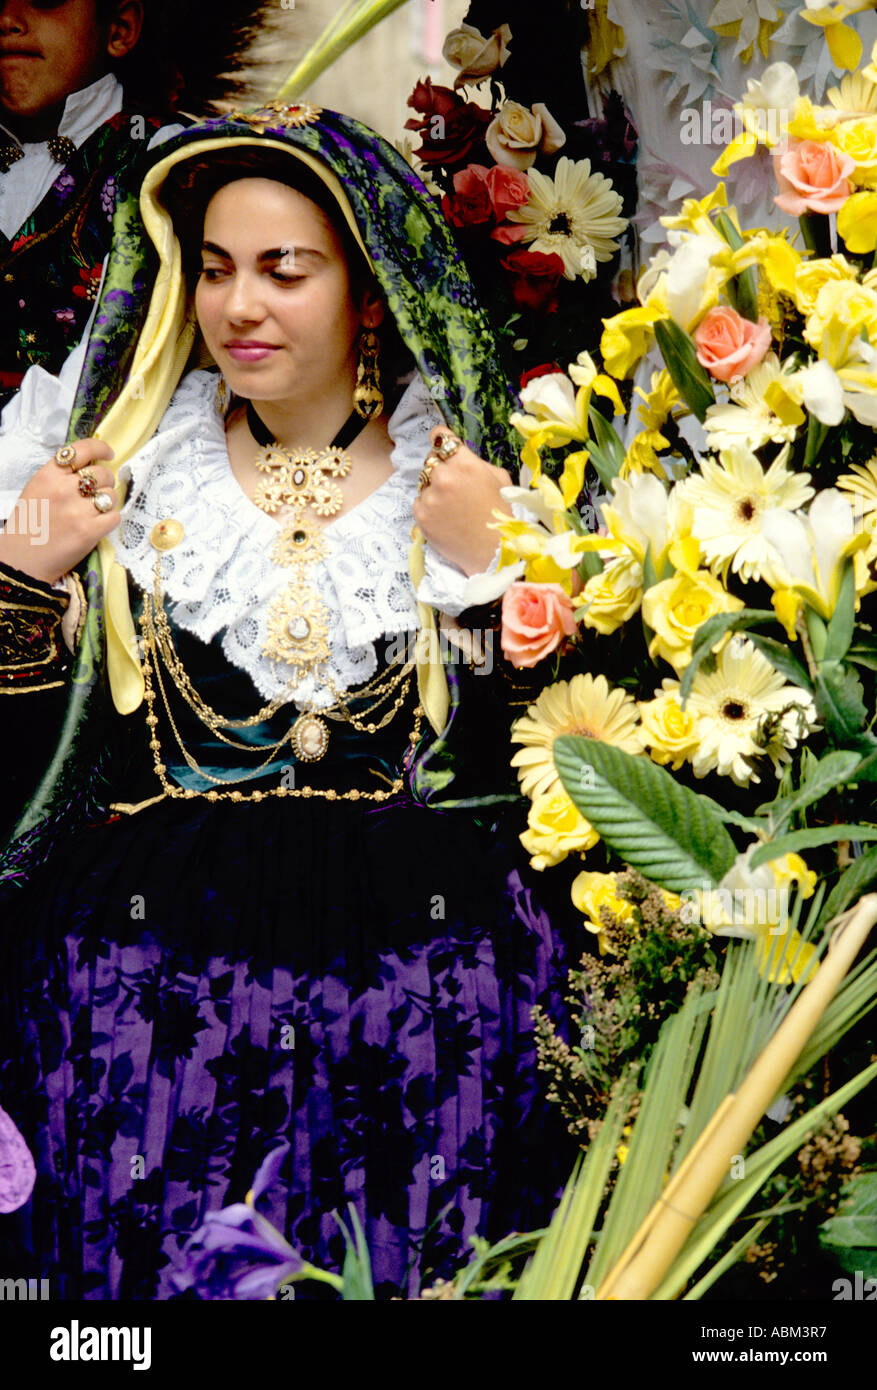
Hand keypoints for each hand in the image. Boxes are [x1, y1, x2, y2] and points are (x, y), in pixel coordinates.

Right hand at [0, 439, 119, 584]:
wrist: (22, 559)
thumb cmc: (29, 525)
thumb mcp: (37, 489)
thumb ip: (60, 475)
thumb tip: (91, 466)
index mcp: (48, 475)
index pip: (81, 450)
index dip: (100, 449)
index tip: (108, 454)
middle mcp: (63, 489)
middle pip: (102, 474)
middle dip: (105, 482)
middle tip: (97, 493)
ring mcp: (77, 511)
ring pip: (111, 496)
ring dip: (107, 503)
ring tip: (94, 512)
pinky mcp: (89, 532)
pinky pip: (115, 517)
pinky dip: (110, 521)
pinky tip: (98, 525)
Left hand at [412, 427, 512, 575]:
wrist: (492, 552)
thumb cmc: (501, 514)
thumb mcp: (500, 479)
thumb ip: (476, 463)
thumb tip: (461, 456)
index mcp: (464, 464)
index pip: (440, 437)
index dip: (441, 439)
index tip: (442, 444)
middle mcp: (443, 477)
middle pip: (431, 460)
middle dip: (440, 468)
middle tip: (454, 485)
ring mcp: (429, 497)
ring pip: (424, 482)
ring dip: (433, 488)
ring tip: (451, 505)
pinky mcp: (420, 515)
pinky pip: (419, 501)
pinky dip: (429, 506)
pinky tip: (445, 517)